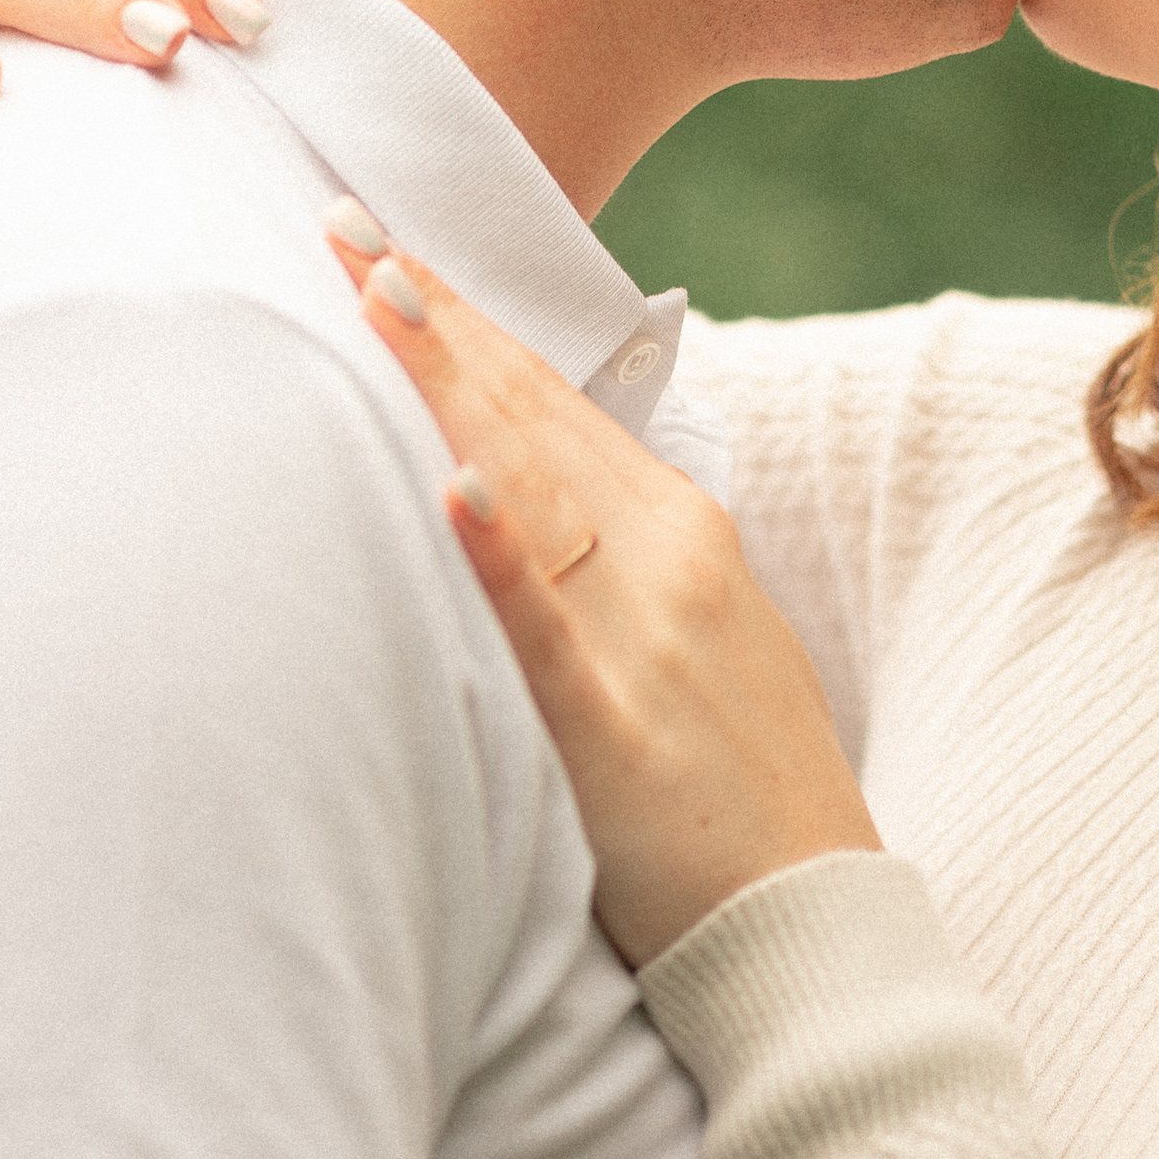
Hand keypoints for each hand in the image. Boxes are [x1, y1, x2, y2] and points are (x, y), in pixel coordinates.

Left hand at [330, 215, 881, 967]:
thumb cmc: (737, 797)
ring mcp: (647, 633)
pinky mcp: (613, 727)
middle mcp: (670, 554)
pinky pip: (544, 627)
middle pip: (533, 409)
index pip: (555, 395)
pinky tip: (451, 486)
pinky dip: (499, 549)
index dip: (468, 318)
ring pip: (533, 478)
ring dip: (452, 383)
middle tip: (343, 222)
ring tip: (381, 296)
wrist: (815, 936)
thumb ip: (621, 567)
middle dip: (435, 314)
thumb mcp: (695, 643)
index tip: (386, 245)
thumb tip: (522, 500)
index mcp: (684, 529)